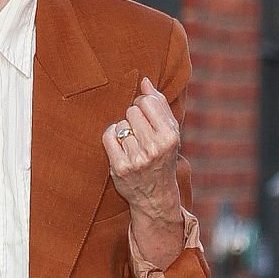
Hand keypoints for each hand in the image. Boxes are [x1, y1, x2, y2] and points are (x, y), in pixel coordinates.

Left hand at [103, 76, 181, 218]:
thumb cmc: (163, 157)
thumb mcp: (170, 132)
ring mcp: (136, 159)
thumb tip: (144, 81)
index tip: (145, 116)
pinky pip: (108, 136)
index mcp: (170, 136)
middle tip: (139, 133)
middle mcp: (154, 148)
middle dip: (133, 118)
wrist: (155, 196)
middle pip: (131, 111)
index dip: (143, 105)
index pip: (147, 102)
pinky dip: (112, 138)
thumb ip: (159, 104)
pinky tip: (120, 147)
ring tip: (133, 144)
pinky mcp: (120, 167)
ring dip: (124, 131)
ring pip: (120, 124)